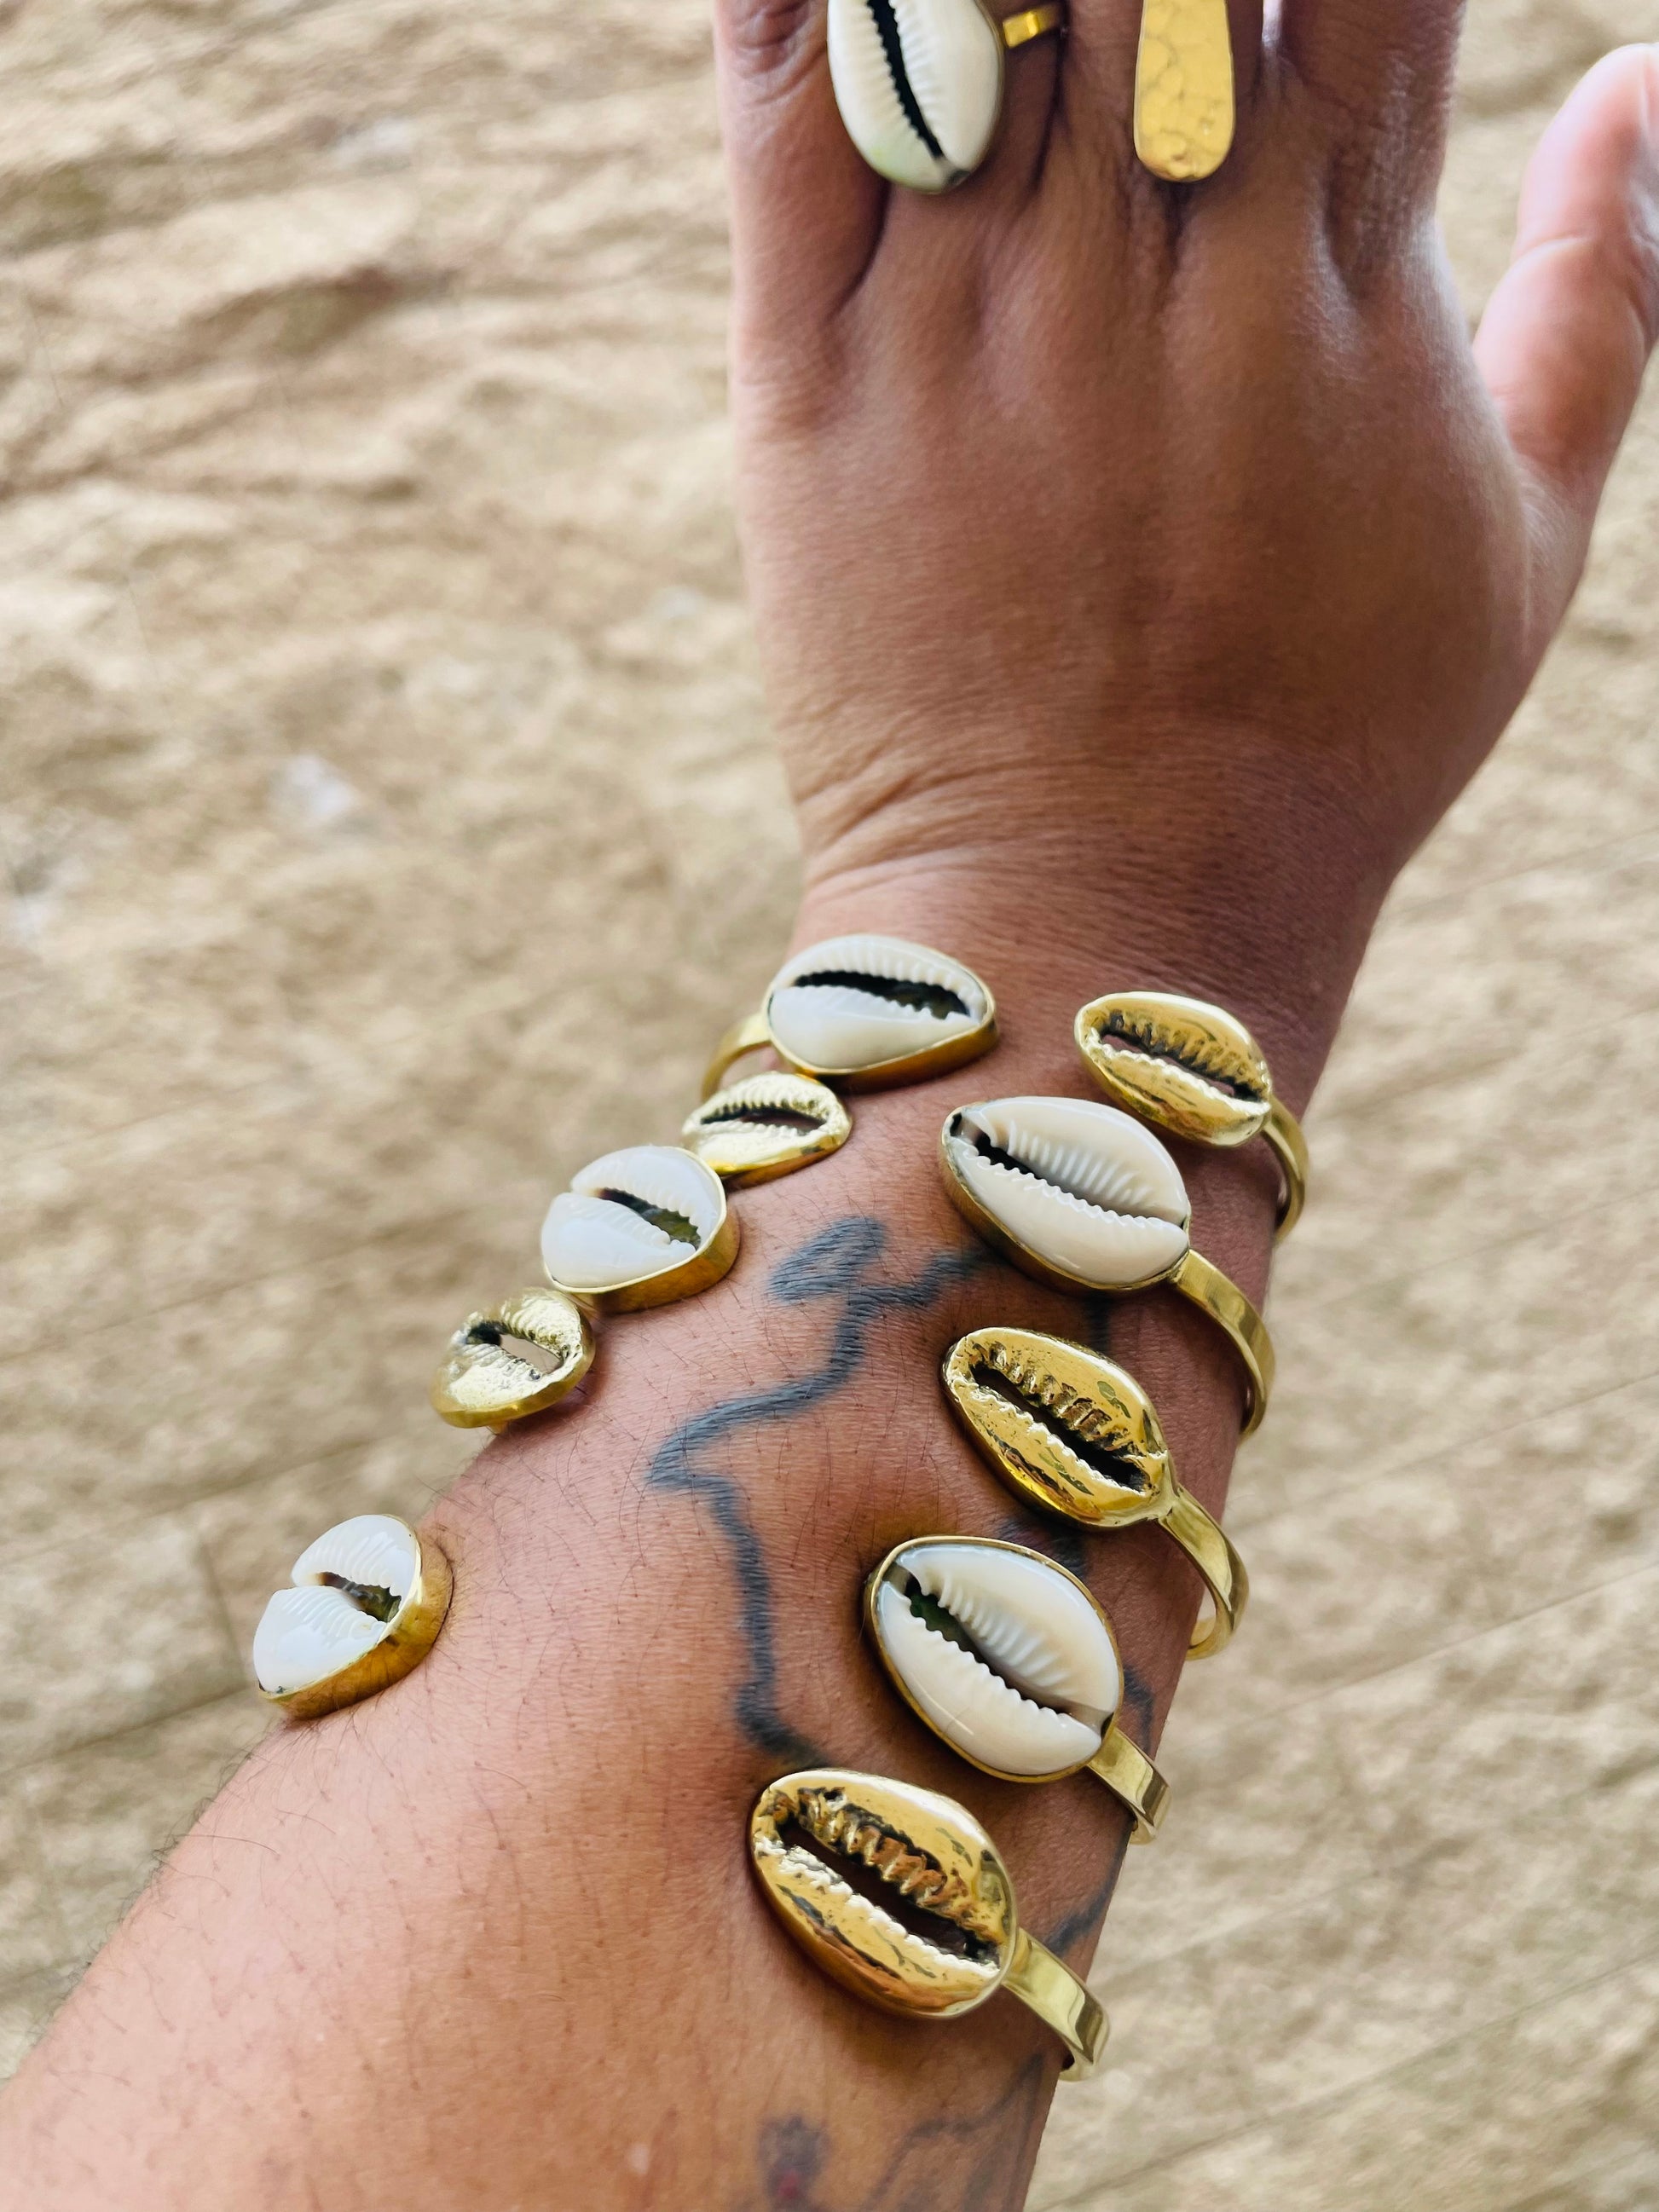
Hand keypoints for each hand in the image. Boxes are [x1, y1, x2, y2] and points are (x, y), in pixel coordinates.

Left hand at [716, 6, 1658, 1063]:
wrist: (1101, 917)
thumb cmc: (1331, 749)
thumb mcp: (1521, 534)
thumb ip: (1599, 292)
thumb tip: (1648, 73)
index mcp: (1344, 268)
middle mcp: (1154, 262)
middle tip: (1134, 16)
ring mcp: (974, 312)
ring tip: (1011, 9)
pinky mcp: (814, 375)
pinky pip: (790, 101)